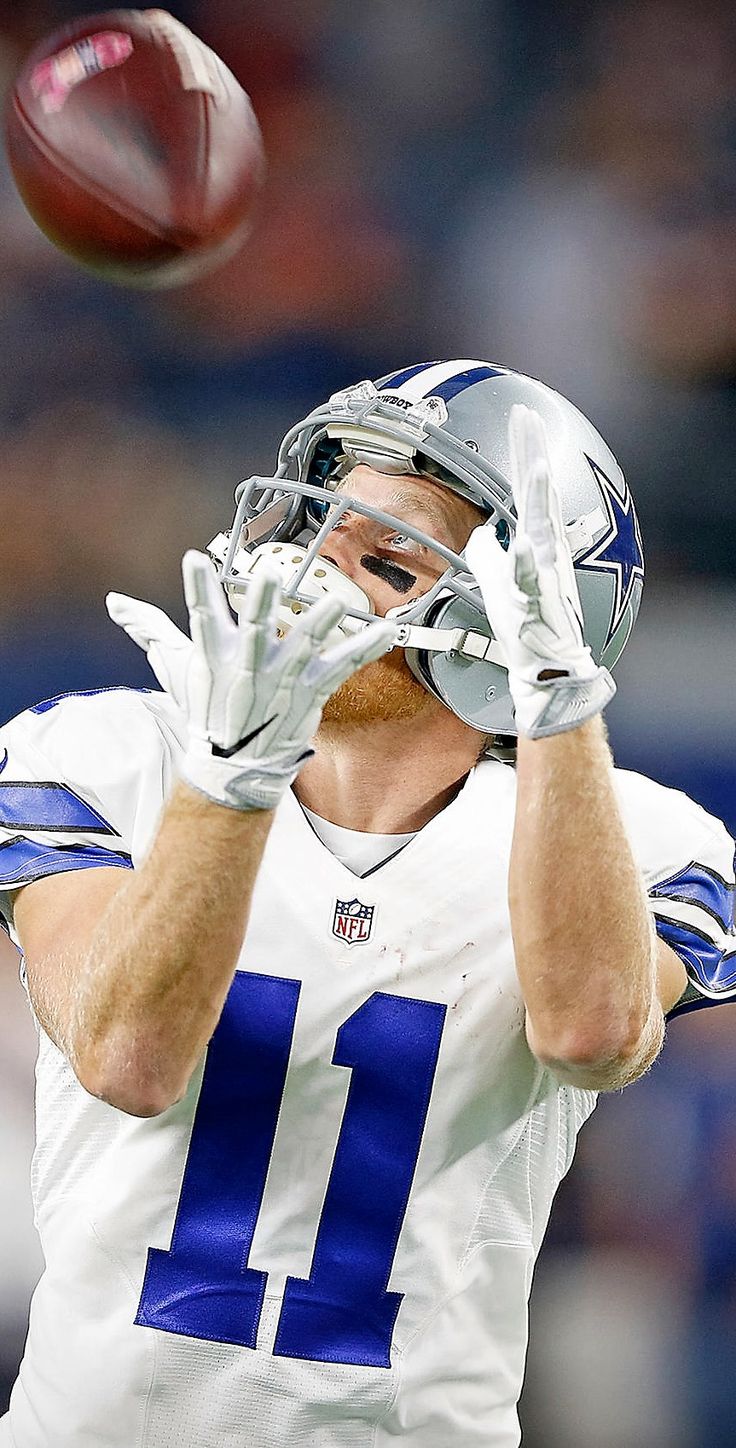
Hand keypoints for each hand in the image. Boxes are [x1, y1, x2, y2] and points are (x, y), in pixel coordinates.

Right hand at [107, 551, 394, 809]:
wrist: (233, 766)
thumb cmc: (206, 708)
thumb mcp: (175, 668)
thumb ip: (149, 629)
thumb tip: (116, 602)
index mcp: (215, 656)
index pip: (202, 616)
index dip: (197, 587)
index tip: (193, 557)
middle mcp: (249, 667)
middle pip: (256, 631)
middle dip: (263, 604)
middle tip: (269, 576)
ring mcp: (282, 681)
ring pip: (304, 648)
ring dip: (321, 625)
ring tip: (338, 603)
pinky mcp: (310, 693)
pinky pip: (341, 667)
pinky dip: (366, 648)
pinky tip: (389, 630)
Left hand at [464, 405, 614, 737]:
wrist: (546, 668)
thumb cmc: (524, 626)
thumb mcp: (495, 580)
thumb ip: (487, 553)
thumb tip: (480, 533)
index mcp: (534, 542)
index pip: (529, 487)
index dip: (526, 450)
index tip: (523, 415)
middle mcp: (544, 551)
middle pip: (538, 493)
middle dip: (533, 453)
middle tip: (528, 413)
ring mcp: (544, 574)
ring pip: (541, 528)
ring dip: (538, 497)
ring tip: (536, 464)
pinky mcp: (536, 602)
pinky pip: (530, 577)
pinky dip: (527, 559)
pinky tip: (522, 542)